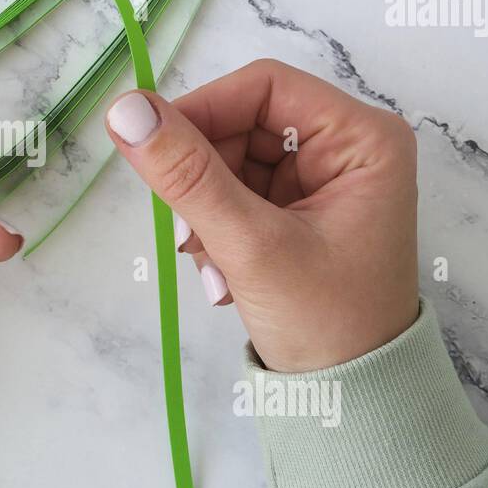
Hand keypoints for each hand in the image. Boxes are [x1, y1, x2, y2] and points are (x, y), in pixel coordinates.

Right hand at [105, 59, 418, 372]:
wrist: (353, 400)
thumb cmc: (325, 322)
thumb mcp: (250, 245)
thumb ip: (187, 175)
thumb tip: (125, 110)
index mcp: (362, 138)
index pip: (263, 88)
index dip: (201, 109)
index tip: (149, 146)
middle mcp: (347, 147)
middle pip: (243, 123)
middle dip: (204, 175)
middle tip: (187, 232)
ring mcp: (322, 180)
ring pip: (231, 160)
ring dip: (205, 208)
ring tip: (212, 264)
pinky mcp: (298, 211)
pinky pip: (236, 192)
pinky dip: (215, 226)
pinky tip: (221, 270)